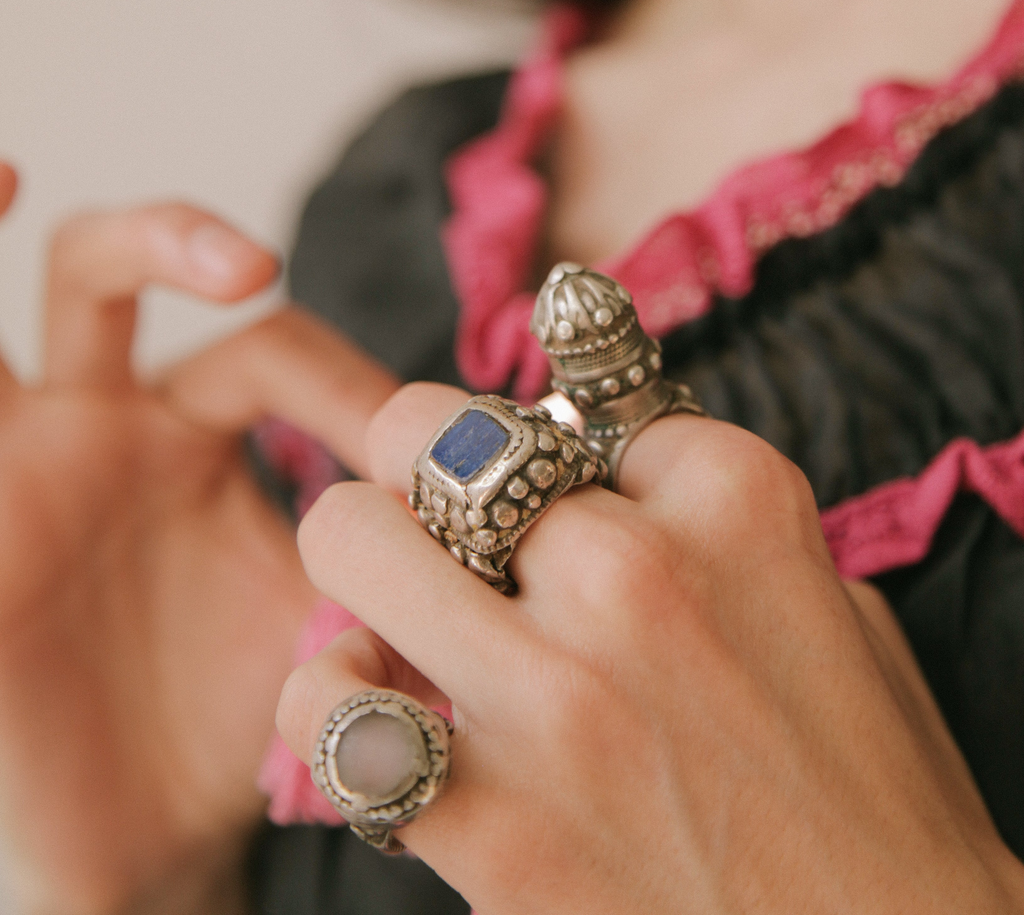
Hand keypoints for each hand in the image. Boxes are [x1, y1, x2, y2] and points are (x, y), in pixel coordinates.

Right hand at [0, 165, 398, 913]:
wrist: (145, 843)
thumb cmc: (237, 736)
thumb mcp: (333, 639)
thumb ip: (404, 575)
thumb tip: (514, 538)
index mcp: (208, 444)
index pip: (272, 348)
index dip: (335, 378)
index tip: (408, 460)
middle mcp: (116, 427)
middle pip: (128, 278)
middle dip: (175, 242)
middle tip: (252, 271)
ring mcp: (31, 455)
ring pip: (22, 309)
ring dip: (18, 234)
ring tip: (4, 169)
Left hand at [279, 381, 1023, 913]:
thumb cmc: (863, 790)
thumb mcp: (829, 605)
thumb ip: (708, 525)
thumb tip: (598, 481)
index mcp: (734, 498)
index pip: (567, 403)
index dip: (551, 460)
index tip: (559, 506)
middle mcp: (634, 572)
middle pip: (432, 434)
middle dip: (425, 467)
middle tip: (443, 520)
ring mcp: (552, 694)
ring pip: (350, 534)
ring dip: (365, 560)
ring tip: (402, 610)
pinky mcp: (488, 820)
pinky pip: (320, 705)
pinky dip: (331, 699)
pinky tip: (383, 715)